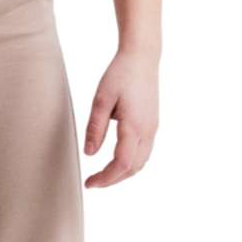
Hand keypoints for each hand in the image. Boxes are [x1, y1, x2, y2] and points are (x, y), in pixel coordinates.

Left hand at [82, 48, 159, 187]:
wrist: (142, 57)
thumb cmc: (120, 74)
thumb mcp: (101, 100)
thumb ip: (95, 128)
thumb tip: (89, 154)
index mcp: (134, 126)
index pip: (122, 164)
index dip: (105, 178)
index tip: (88, 183)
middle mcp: (148, 131)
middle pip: (133, 168)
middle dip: (113, 179)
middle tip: (92, 182)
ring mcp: (153, 128)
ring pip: (141, 162)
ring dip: (123, 173)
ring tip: (103, 174)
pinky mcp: (153, 124)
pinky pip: (144, 152)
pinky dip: (131, 163)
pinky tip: (117, 159)